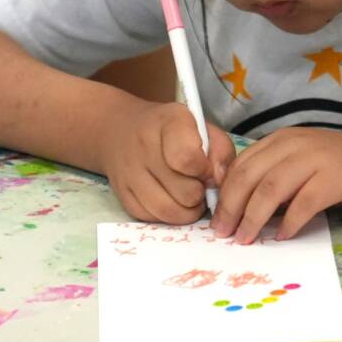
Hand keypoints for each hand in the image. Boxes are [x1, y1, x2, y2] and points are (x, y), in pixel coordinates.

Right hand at [99, 100, 234, 223]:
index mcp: (169, 123)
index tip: (208, 170)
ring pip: (168, 211)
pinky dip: (167, 216)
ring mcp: (129, 173)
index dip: (205, 171)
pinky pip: (151, 218)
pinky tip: (172, 200)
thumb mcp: (203, 127)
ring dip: (187, 210)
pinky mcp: (121, 195)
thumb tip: (218, 181)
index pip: (187, 159)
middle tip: (200, 185)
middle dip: (200, 193)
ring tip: (190, 198)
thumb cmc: (173, 130)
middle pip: (184, 191)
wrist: (121, 129)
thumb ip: (220, 151)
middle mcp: (144, 147)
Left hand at [209, 128, 341, 243]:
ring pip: (272, 187)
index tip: (216, 219)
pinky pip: (304, 202)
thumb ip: (276, 179)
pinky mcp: (338, 177)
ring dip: (254, 217)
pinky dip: (290, 222)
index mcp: (284, 140)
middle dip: (232, 206)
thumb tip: (239, 208)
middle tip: (223, 233)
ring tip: (246, 239)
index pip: (242, 164)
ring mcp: (318, 157)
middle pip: (251, 175)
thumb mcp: (303, 168)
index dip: (225, 193)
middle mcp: (298, 143)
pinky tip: (283, 236)